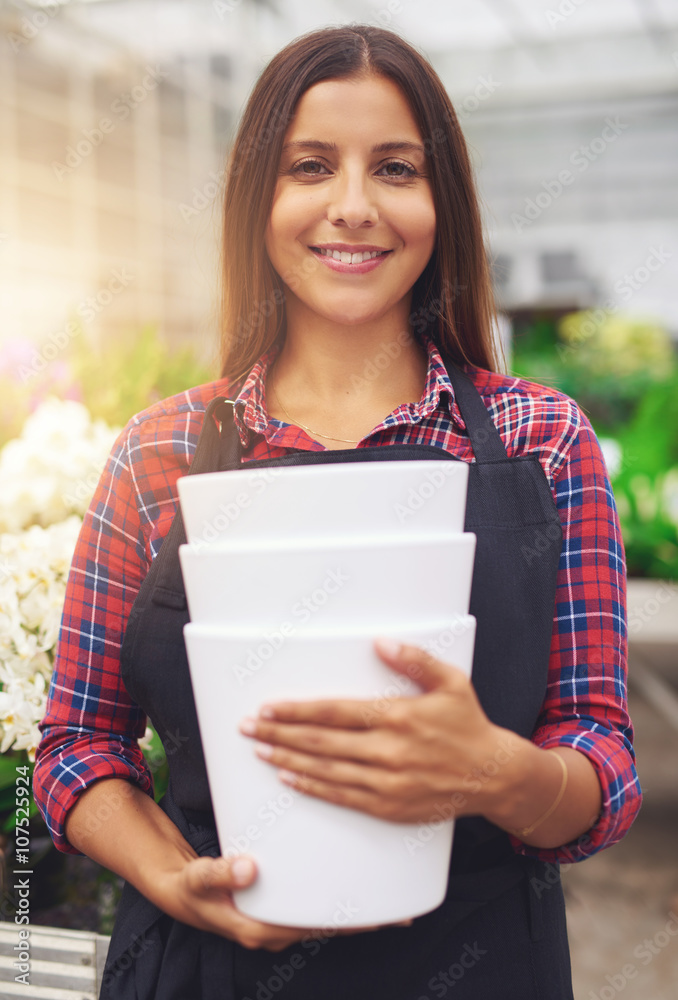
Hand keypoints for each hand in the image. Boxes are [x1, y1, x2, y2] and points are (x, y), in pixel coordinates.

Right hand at [155, 854, 411, 950]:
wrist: (181, 893)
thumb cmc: (191, 887)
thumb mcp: (198, 880)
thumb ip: (219, 873)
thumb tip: (249, 868)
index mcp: (259, 928)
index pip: (313, 928)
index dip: (347, 924)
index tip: (379, 917)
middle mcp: (274, 931)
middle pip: (326, 927)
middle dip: (362, 921)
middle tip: (402, 911)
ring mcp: (277, 922)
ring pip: (322, 920)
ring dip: (352, 912)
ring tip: (390, 898)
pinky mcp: (278, 909)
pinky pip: (312, 907)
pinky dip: (334, 900)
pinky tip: (353, 888)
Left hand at [238, 639, 520, 824]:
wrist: (493, 775)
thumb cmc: (468, 724)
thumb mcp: (449, 681)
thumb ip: (414, 659)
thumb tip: (379, 642)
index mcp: (397, 716)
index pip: (334, 711)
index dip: (297, 710)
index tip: (269, 707)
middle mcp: (388, 750)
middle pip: (320, 741)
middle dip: (279, 733)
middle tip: (249, 727)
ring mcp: (387, 782)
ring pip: (325, 770)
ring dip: (288, 759)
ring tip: (260, 750)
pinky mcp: (389, 806)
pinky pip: (341, 796)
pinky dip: (312, 787)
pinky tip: (290, 778)